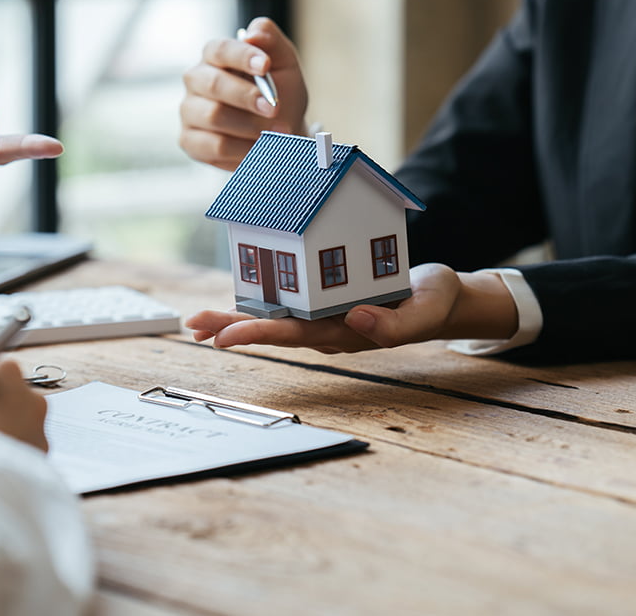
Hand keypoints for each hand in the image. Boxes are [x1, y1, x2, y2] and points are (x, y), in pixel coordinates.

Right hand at [180, 17, 309, 169]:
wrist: (281, 132)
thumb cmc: (280, 93)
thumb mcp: (284, 64)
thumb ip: (271, 41)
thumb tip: (252, 33)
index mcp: (215, 56)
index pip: (220, 49)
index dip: (242, 56)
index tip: (265, 65)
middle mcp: (196, 80)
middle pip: (213, 84)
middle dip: (247, 96)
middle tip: (274, 108)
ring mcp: (189, 111)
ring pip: (214, 116)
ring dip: (250, 126)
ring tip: (276, 132)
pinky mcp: (190, 141)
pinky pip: (215, 146)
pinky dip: (243, 148)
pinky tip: (260, 148)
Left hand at [186, 264, 518, 352]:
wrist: (442, 297)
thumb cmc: (434, 303)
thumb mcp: (425, 311)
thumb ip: (395, 324)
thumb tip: (356, 321)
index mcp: (346, 332)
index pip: (295, 334)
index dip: (259, 332)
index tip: (227, 337)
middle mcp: (327, 326)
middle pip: (273, 329)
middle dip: (232, 328)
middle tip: (194, 329)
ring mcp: (324, 315)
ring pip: (274, 316)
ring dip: (235, 318)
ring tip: (197, 323)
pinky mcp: (325, 299)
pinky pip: (287, 298)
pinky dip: (258, 298)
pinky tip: (233, 300)